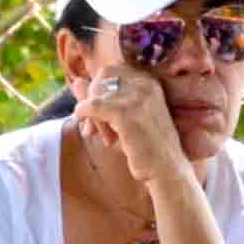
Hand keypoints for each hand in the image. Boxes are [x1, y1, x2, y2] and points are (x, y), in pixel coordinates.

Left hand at [73, 62, 192, 182]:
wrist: (167, 171)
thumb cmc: (147, 147)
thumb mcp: (125, 118)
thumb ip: (101, 97)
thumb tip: (76, 81)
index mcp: (149, 82)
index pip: (109, 72)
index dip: (98, 90)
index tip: (99, 112)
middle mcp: (145, 85)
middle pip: (101, 80)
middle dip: (93, 100)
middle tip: (96, 126)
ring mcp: (136, 98)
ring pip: (96, 95)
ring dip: (93, 117)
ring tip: (103, 136)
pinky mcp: (125, 114)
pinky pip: (92, 106)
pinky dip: (84, 116)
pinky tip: (89, 131)